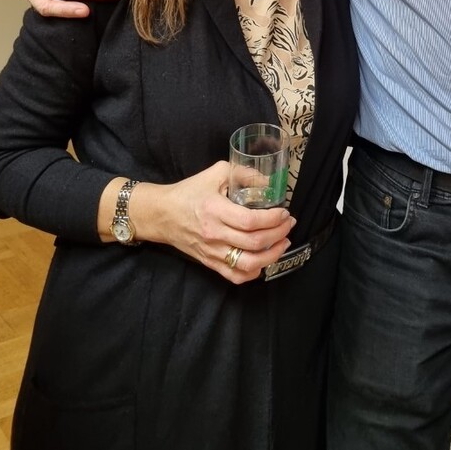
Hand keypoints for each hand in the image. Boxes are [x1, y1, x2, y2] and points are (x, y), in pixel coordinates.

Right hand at [133, 163, 295, 284]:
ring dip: (272, 255)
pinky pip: (235, 276)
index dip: (273, 219)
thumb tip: (269, 181)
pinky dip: (254, 272)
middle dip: (279, 234)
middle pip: (254, 243)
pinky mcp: (209, 263)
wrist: (162, 214)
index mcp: (215, 211)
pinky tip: (264, 260)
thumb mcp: (216, 173)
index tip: (284, 212)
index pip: (250, 221)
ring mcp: (212, 252)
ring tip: (283, 242)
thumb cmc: (190, 191)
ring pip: (248, 264)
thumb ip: (243, 173)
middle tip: (289, 224)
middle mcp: (214, 235)